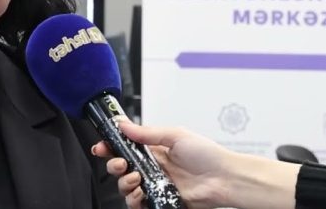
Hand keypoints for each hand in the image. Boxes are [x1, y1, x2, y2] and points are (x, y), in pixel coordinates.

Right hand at [91, 121, 233, 208]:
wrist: (224, 178)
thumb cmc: (207, 155)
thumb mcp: (175, 135)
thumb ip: (147, 132)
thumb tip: (124, 125)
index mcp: (154, 149)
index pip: (125, 147)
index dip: (110, 147)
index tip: (101, 147)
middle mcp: (152, 167)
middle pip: (121, 168)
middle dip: (114, 165)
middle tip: (121, 164)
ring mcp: (155, 185)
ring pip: (126, 187)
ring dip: (125, 183)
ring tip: (137, 180)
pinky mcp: (160, 200)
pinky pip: (138, 203)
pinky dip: (134, 200)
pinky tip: (140, 194)